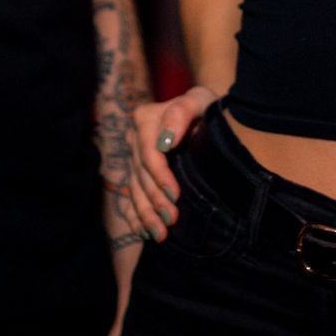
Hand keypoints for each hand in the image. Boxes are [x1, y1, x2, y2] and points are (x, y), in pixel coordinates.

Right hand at [129, 85, 215, 242]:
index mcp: (146, 119)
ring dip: (146, 215)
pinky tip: (146, 233)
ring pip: (135, 191)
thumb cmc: (205, 109)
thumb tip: (166, 140)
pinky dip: (136, 219)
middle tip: (171, 219)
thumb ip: (182, 111)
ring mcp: (134, 161)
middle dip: (155, 200)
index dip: (159, 175)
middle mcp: (135, 140)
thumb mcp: (200, 101)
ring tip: (160, 234)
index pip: (148, 152)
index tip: (174, 194)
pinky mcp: (137, 178)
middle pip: (141, 175)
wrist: (205, 118)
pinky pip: (130, 201)